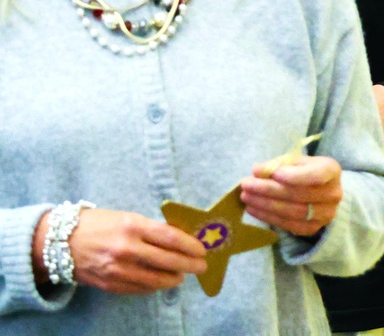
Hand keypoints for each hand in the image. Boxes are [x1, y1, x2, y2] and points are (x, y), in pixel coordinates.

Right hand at [32, 208, 207, 293]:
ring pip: (155, 279)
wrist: (60, 241)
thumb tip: (178, 239)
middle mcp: (126, 249)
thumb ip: (150, 229)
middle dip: (189, 264)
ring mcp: (117, 269)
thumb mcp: (126, 217)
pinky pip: (139, 288)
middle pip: (167, 260)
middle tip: (201, 266)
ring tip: (183, 275)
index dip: (189, 245)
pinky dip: (154, 286)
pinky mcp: (110, 284)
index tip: (202, 249)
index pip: (170, 237)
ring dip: (174, 278)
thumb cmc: (98, 223)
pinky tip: (161, 282)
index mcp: (133, 226)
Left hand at [240, 155, 342, 236]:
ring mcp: (325, 214)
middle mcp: (333, 194)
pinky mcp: (313, 228)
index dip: (295, 176)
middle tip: (247, 185)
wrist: (322, 192)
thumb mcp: (296, 161)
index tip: (274, 174)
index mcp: (331, 171)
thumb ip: (278, 164)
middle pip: (299, 195)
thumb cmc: (306, 171)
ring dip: (266, 205)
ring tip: (246, 197)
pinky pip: (289, 225)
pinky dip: (269, 217)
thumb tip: (257, 170)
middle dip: (269, 190)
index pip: (316, 175)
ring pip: (292, 212)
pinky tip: (254, 209)